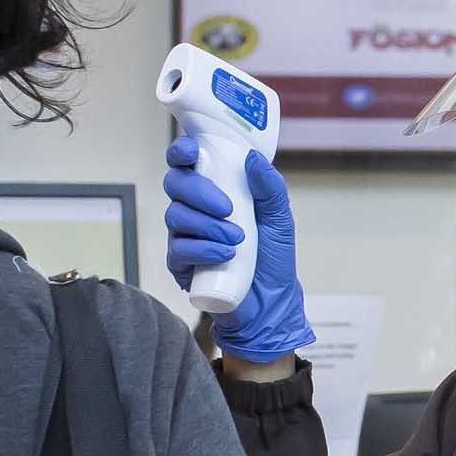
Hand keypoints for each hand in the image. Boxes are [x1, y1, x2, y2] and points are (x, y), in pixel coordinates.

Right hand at [163, 137, 313, 361]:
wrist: (271, 303)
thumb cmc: (272, 258)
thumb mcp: (279, 219)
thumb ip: (270, 188)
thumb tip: (252, 158)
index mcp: (215, 190)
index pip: (188, 163)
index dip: (183, 152)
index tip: (192, 152)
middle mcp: (194, 209)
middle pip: (176, 185)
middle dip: (200, 192)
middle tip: (228, 208)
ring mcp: (185, 236)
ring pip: (175, 216)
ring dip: (207, 225)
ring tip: (237, 239)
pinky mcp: (181, 265)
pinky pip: (178, 250)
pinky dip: (202, 249)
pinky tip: (224, 255)